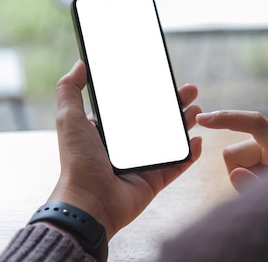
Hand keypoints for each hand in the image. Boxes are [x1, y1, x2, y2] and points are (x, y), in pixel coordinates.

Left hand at [48, 61, 202, 239]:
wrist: (89, 203)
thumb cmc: (77, 162)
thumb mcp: (69, 119)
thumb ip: (70, 90)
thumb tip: (80, 64)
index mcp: (108, 131)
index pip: (133, 107)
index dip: (149, 92)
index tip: (163, 78)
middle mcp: (126, 146)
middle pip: (156, 120)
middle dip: (174, 104)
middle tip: (190, 90)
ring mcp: (142, 164)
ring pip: (170, 139)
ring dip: (184, 124)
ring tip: (198, 109)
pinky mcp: (154, 181)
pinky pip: (177, 165)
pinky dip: (189, 154)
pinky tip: (197, 140)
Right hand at [196, 111, 267, 192]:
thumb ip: (256, 189)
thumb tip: (235, 173)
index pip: (254, 123)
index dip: (227, 119)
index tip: (203, 120)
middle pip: (234, 152)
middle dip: (241, 173)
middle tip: (265, 189)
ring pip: (235, 155)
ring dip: (247, 172)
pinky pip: (243, 152)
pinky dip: (249, 167)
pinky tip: (267, 174)